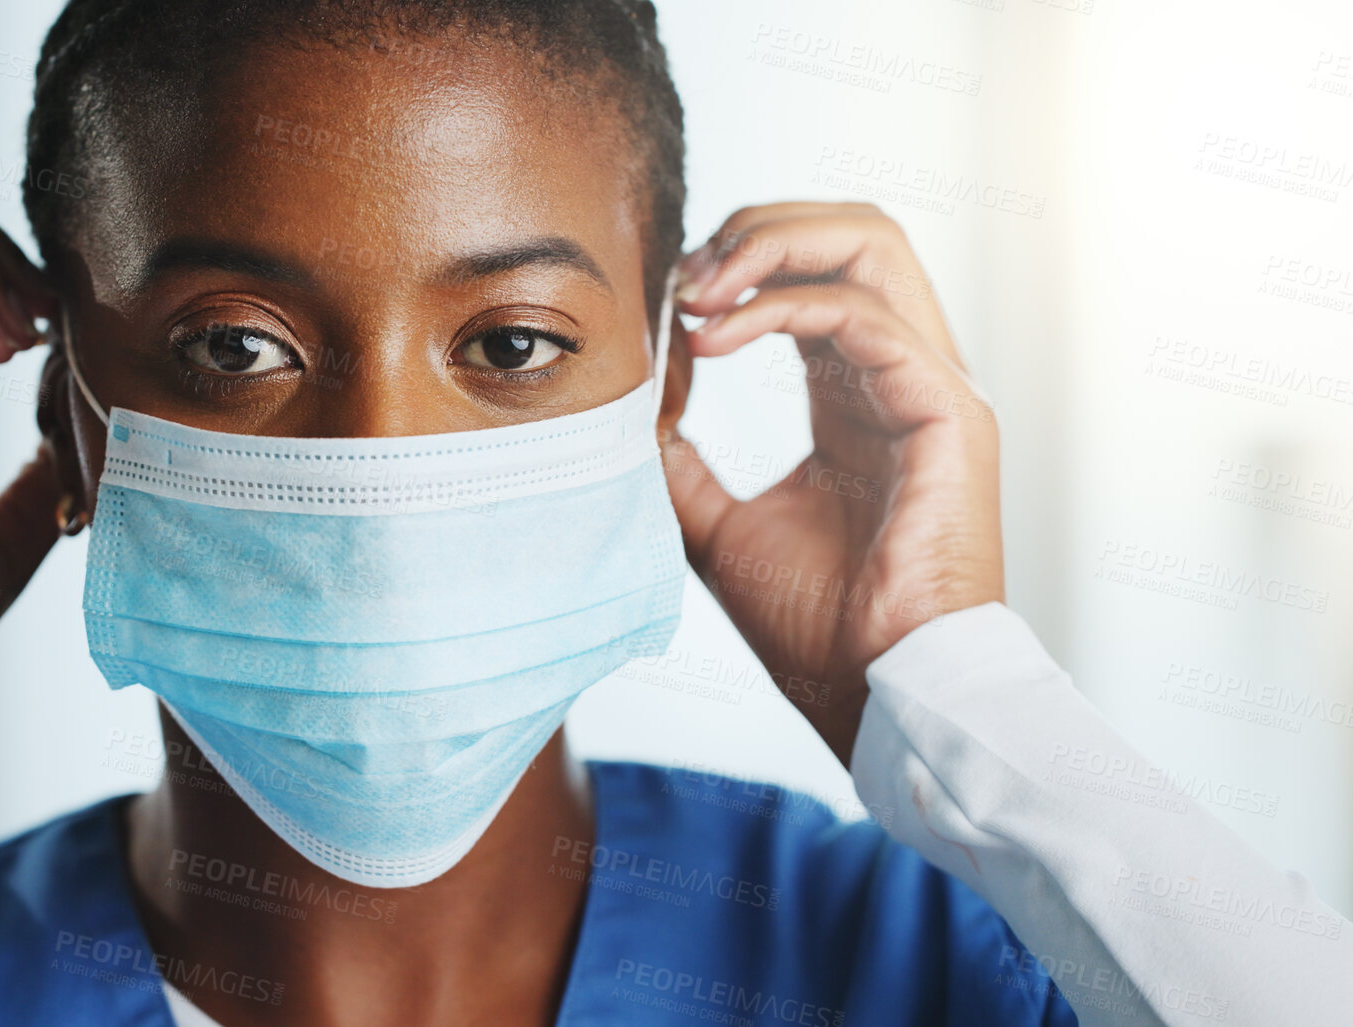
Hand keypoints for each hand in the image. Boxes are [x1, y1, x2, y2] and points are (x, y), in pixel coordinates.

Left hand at [661, 202, 1003, 766]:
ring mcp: (934, 384)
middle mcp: (903, 373)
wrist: (876, 694)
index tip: (661, 301)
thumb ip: (679, 458)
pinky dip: (776, 307)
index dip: (735, 263)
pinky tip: (712, 340)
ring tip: (695, 288)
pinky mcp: (949, 408)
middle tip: (680, 276)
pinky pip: (862, 312)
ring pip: (872, 241)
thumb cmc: (815, 628)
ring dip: (771, 242)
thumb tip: (633, 396)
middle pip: (851, 232)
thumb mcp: (715, 527)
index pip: (812, 275)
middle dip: (756, 228)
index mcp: (857, 394)